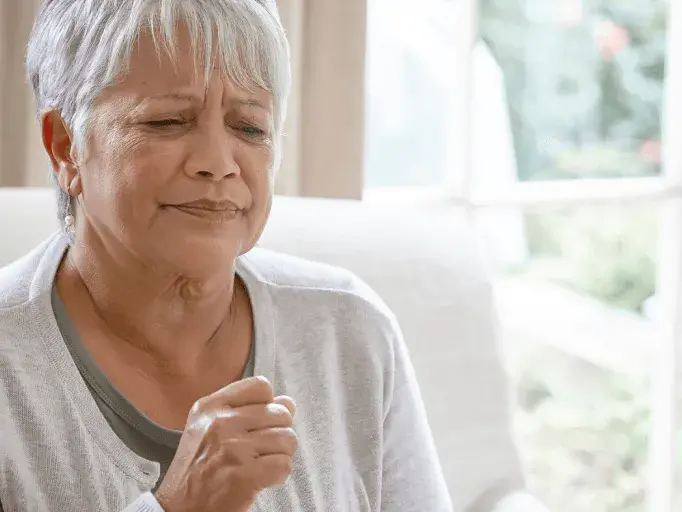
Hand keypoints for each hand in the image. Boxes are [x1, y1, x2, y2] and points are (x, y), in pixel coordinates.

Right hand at [155, 376, 297, 511]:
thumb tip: (288, 402)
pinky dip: (279, 475)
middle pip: (281, 413)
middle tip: (262, 449)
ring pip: (287, 439)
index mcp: (210, 407)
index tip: (258, 423)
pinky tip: (262, 478)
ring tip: (262, 463)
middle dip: (279, 432)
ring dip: (281, 454)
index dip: (268, 404)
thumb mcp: (208, 428)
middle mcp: (221, 423)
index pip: (261, 386)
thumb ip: (247, 409)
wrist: (181, 510)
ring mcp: (233, 448)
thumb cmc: (198, 469)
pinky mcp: (245, 475)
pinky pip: (284, 465)